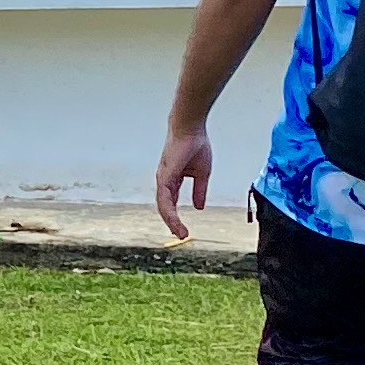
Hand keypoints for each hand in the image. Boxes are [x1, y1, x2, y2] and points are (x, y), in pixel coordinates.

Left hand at [154, 122, 211, 241]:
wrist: (191, 129)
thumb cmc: (195, 146)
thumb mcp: (201, 174)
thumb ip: (199, 191)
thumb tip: (199, 207)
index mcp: (172, 180)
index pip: (172, 203)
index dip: (176, 217)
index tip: (183, 230)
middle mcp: (164, 182)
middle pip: (166, 208)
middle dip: (173, 223)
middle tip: (181, 235)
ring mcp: (162, 180)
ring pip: (164, 206)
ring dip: (171, 221)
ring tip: (180, 233)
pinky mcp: (164, 177)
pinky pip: (165, 199)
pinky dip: (170, 212)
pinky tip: (174, 221)